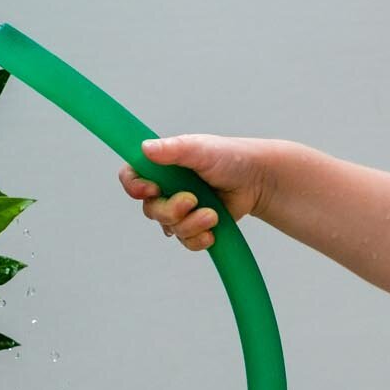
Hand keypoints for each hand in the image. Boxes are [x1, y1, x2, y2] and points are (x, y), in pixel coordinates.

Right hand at [118, 134, 277, 251]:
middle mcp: (167, 188)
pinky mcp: (195, 227)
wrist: (258, 180)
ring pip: (170, 228)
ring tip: (212, 214)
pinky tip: (213, 229)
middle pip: (150, 209)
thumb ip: (173, 149)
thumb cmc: (230, 158)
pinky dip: (199, 238)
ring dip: (191, 224)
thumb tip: (145, 148)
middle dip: (171, 210)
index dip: (134, 187)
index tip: (151, 190)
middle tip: (192, 201)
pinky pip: (187, 241)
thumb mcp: (200, 148)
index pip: (131, 176)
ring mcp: (180, 209)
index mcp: (162, 166)